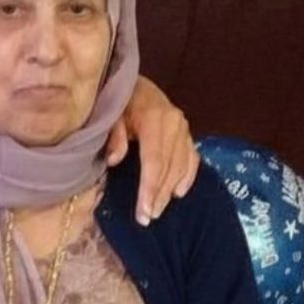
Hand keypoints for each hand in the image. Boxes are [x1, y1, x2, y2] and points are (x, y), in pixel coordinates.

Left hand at [107, 75, 198, 225]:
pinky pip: (192, 158)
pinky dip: (188, 176)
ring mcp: (183, 128)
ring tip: (156, 211)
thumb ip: (113, 136)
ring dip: (169, 191)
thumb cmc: (117, 102)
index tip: (143, 213)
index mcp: (154, 118)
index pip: (154, 161)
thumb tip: (114, 160)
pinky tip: (179, 193)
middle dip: (158, 196)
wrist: (133, 84)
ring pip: (181, 166)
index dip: (149, 188)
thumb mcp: (111, 114)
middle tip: (146, 219)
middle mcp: (174, 123)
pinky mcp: (187, 133)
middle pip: (169, 167)